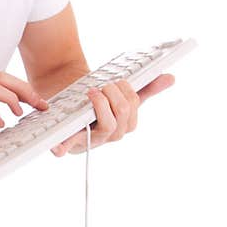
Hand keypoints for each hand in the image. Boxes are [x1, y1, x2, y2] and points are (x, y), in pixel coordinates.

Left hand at [50, 73, 174, 156]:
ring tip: (91, 92)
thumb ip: (146, 89)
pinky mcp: (69, 139)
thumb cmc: (97, 98)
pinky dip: (62, 148)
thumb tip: (171, 78)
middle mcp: (110, 135)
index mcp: (124, 125)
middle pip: (122, 119)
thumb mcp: (121, 93)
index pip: (133, 111)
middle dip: (114, 97)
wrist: (66, 95)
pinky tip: (56, 148)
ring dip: (101, 106)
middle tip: (103, 84)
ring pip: (108, 128)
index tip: (118, 81)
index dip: (127, 95)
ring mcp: (90, 139)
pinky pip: (67, 147)